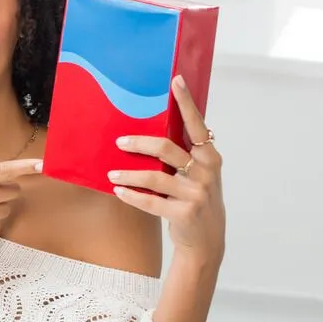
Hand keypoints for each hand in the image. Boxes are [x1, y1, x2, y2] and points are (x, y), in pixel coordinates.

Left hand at [110, 75, 225, 264]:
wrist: (207, 240)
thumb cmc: (196, 199)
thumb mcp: (199, 174)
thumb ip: (185, 155)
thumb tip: (152, 130)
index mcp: (210, 157)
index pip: (197, 125)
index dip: (186, 103)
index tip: (175, 82)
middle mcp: (207, 172)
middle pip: (167, 148)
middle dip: (139, 143)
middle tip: (119, 141)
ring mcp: (197, 193)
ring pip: (155, 176)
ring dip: (128, 174)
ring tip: (112, 175)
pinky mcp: (184, 213)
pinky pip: (150, 201)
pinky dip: (132, 195)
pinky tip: (119, 192)